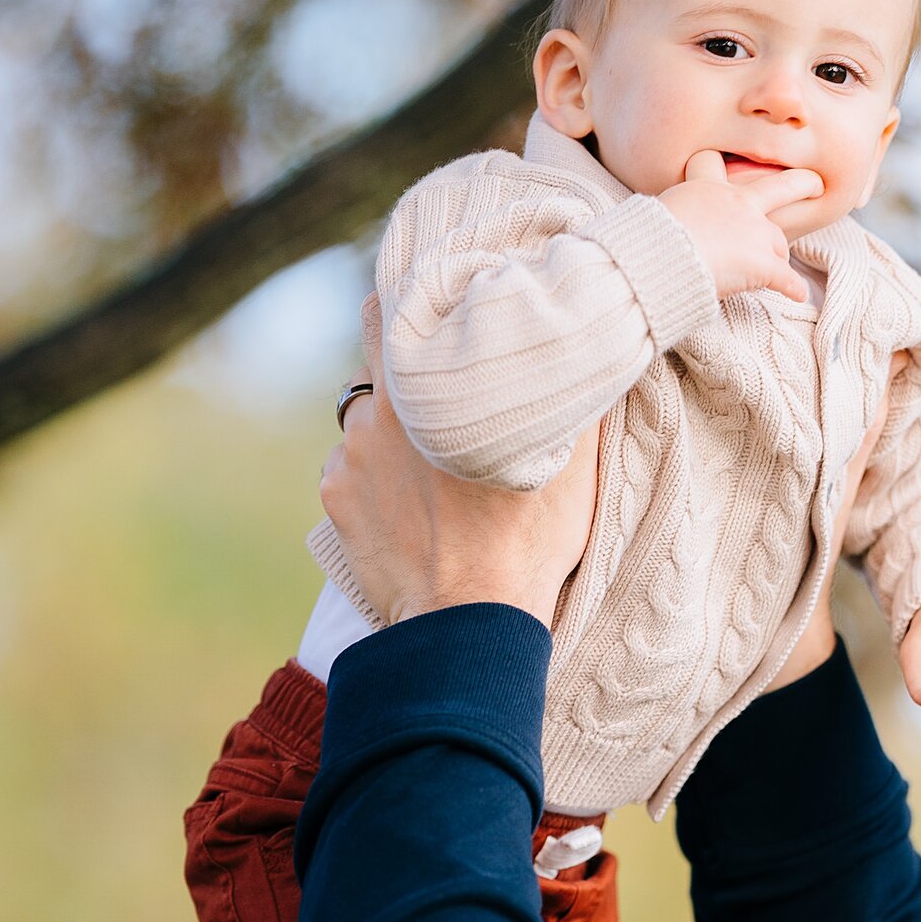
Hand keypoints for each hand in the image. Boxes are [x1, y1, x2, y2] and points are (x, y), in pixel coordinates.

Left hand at [319, 326, 597, 626]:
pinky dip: (373, 477)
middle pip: (376, 350)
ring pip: (367, 415)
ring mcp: (349, 454)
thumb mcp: (575, 463)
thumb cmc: (528, 541)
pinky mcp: (335, 498)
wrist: (469, 622)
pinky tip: (411, 505)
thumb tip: (584, 352)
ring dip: (391, 426)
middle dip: (403, 359)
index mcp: (427, 381)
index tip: (442, 309)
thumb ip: (569, 396)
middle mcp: (377, 406)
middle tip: (442, 385)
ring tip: (432, 464)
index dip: (417, 299)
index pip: (397, 302)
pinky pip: (350, 468)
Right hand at [657, 150, 820, 300]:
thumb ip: (676, 214)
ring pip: (779, 244)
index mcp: (707, 187)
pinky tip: (797, 295)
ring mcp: (755, 232)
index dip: (715, 166)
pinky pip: (786, 279)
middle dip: (801, 184)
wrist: (662, 256)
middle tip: (815, 184)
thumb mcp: (657, 211)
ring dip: (776, 259)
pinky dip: (793, 288)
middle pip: (780, 187)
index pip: (713, 164)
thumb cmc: (648, 238)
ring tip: (768, 274)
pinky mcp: (763, 264)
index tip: (721, 164)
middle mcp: (738, 203)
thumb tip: (667, 230)